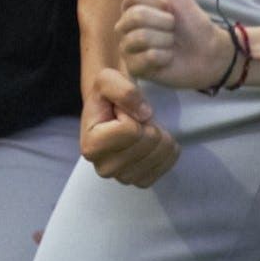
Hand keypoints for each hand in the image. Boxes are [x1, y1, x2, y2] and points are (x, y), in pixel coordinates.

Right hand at [79, 64, 179, 188]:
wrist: (112, 110)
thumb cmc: (108, 96)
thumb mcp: (107, 79)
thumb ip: (123, 91)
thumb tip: (144, 114)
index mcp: (90, 147)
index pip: (130, 130)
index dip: (130, 112)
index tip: (120, 111)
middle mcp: (103, 168)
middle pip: (148, 141)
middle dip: (147, 124)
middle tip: (134, 119)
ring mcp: (124, 178)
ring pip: (161, 152)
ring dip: (158, 134)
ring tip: (142, 129)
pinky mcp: (142, 181)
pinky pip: (169, 162)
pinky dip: (167, 148)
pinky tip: (152, 142)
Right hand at [113, 0, 234, 92]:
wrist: (208, 52)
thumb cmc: (191, 22)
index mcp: (132, 6)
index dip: (159, 1)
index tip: (170, 9)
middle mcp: (125, 26)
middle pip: (136, 16)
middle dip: (165, 22)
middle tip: (173, 29)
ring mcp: (127, 48)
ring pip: (141, 37)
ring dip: (166, 40)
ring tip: (171, 44)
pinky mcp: (134, 69)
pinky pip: (147, 58)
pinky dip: (165, 57)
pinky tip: (168, 59)